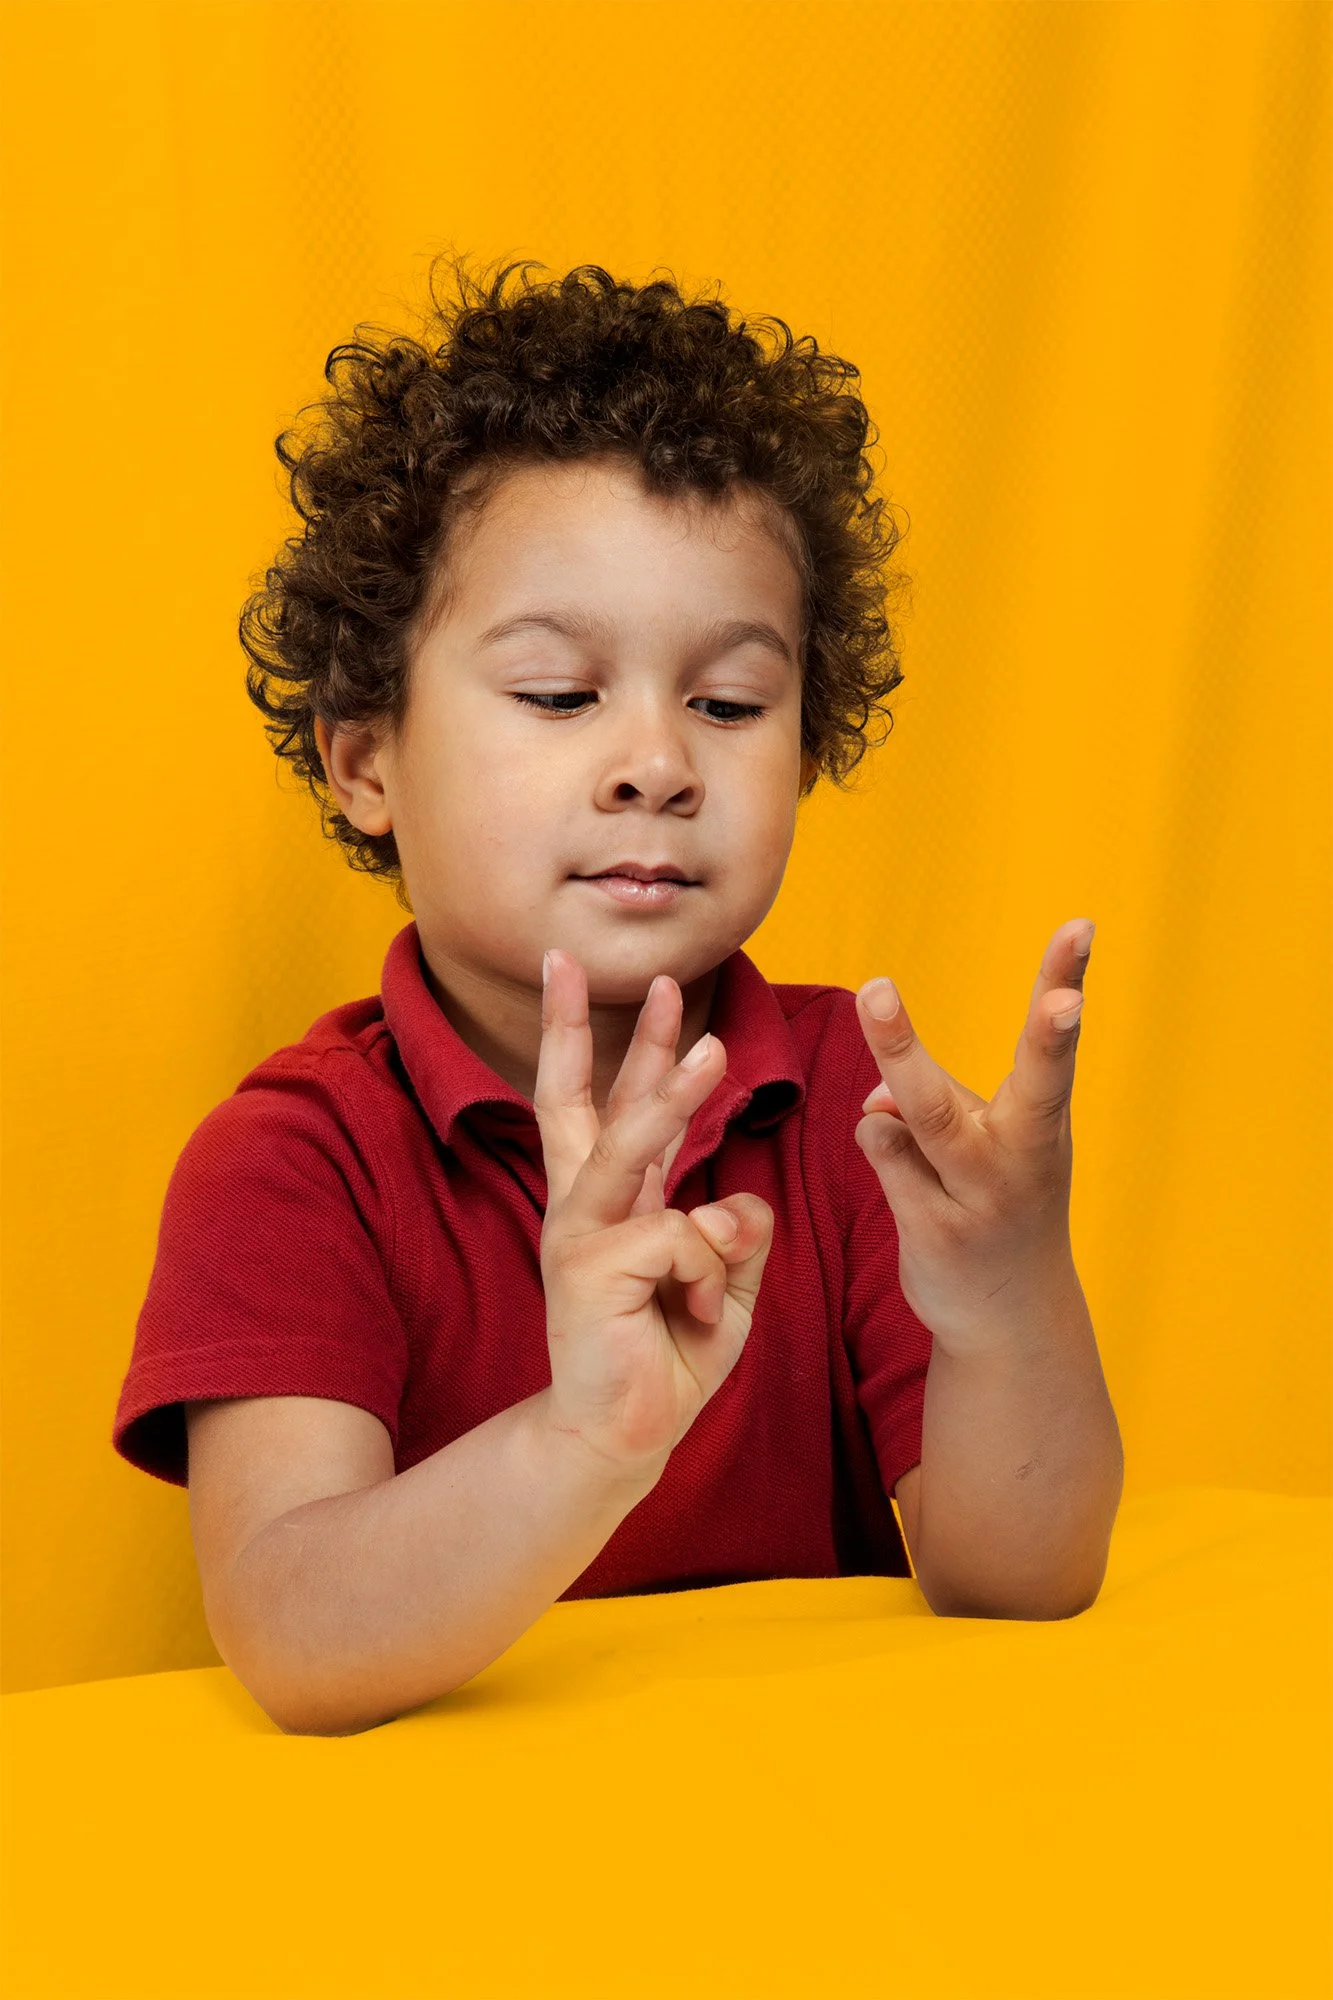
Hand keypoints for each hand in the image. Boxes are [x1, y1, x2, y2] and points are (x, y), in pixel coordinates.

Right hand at [534, 949, 774, 1481]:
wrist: (619, 1438)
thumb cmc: (665, 1360)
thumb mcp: (724, 1290)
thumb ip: (740, 1239)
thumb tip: (745, 1202)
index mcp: (615, 1204)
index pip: (613, 1107)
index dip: (618, 1043)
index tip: (620, 979)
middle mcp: (586, 1206)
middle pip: (588, 1100)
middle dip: (589, 1028)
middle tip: (605, 965)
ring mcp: (579, 1233)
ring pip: (635, 1143)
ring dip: (674, 1092)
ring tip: (713, 1050)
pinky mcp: (587, 1268)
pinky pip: (684, 1237)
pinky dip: (708, 1274)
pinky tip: (689, 1315)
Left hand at [853, 919, 1095, 1353]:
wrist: (1013, 1317)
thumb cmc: (1002, 1201)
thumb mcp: (992, 1143)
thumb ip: (939, 1102)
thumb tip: (878, 1097)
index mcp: (1041, 1121)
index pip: (1050, 1044)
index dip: (1065, 981)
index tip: (1080, 930)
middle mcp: (1014, 1157)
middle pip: (956, 1095)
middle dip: (938, 1044)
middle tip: (908, 989)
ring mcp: (972, 1199)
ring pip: (915, 1120)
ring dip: (895, 1065)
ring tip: (881, 994)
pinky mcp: (933, 1232)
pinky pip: (885, 1153)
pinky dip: (882, 1137)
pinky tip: (904, 1155)